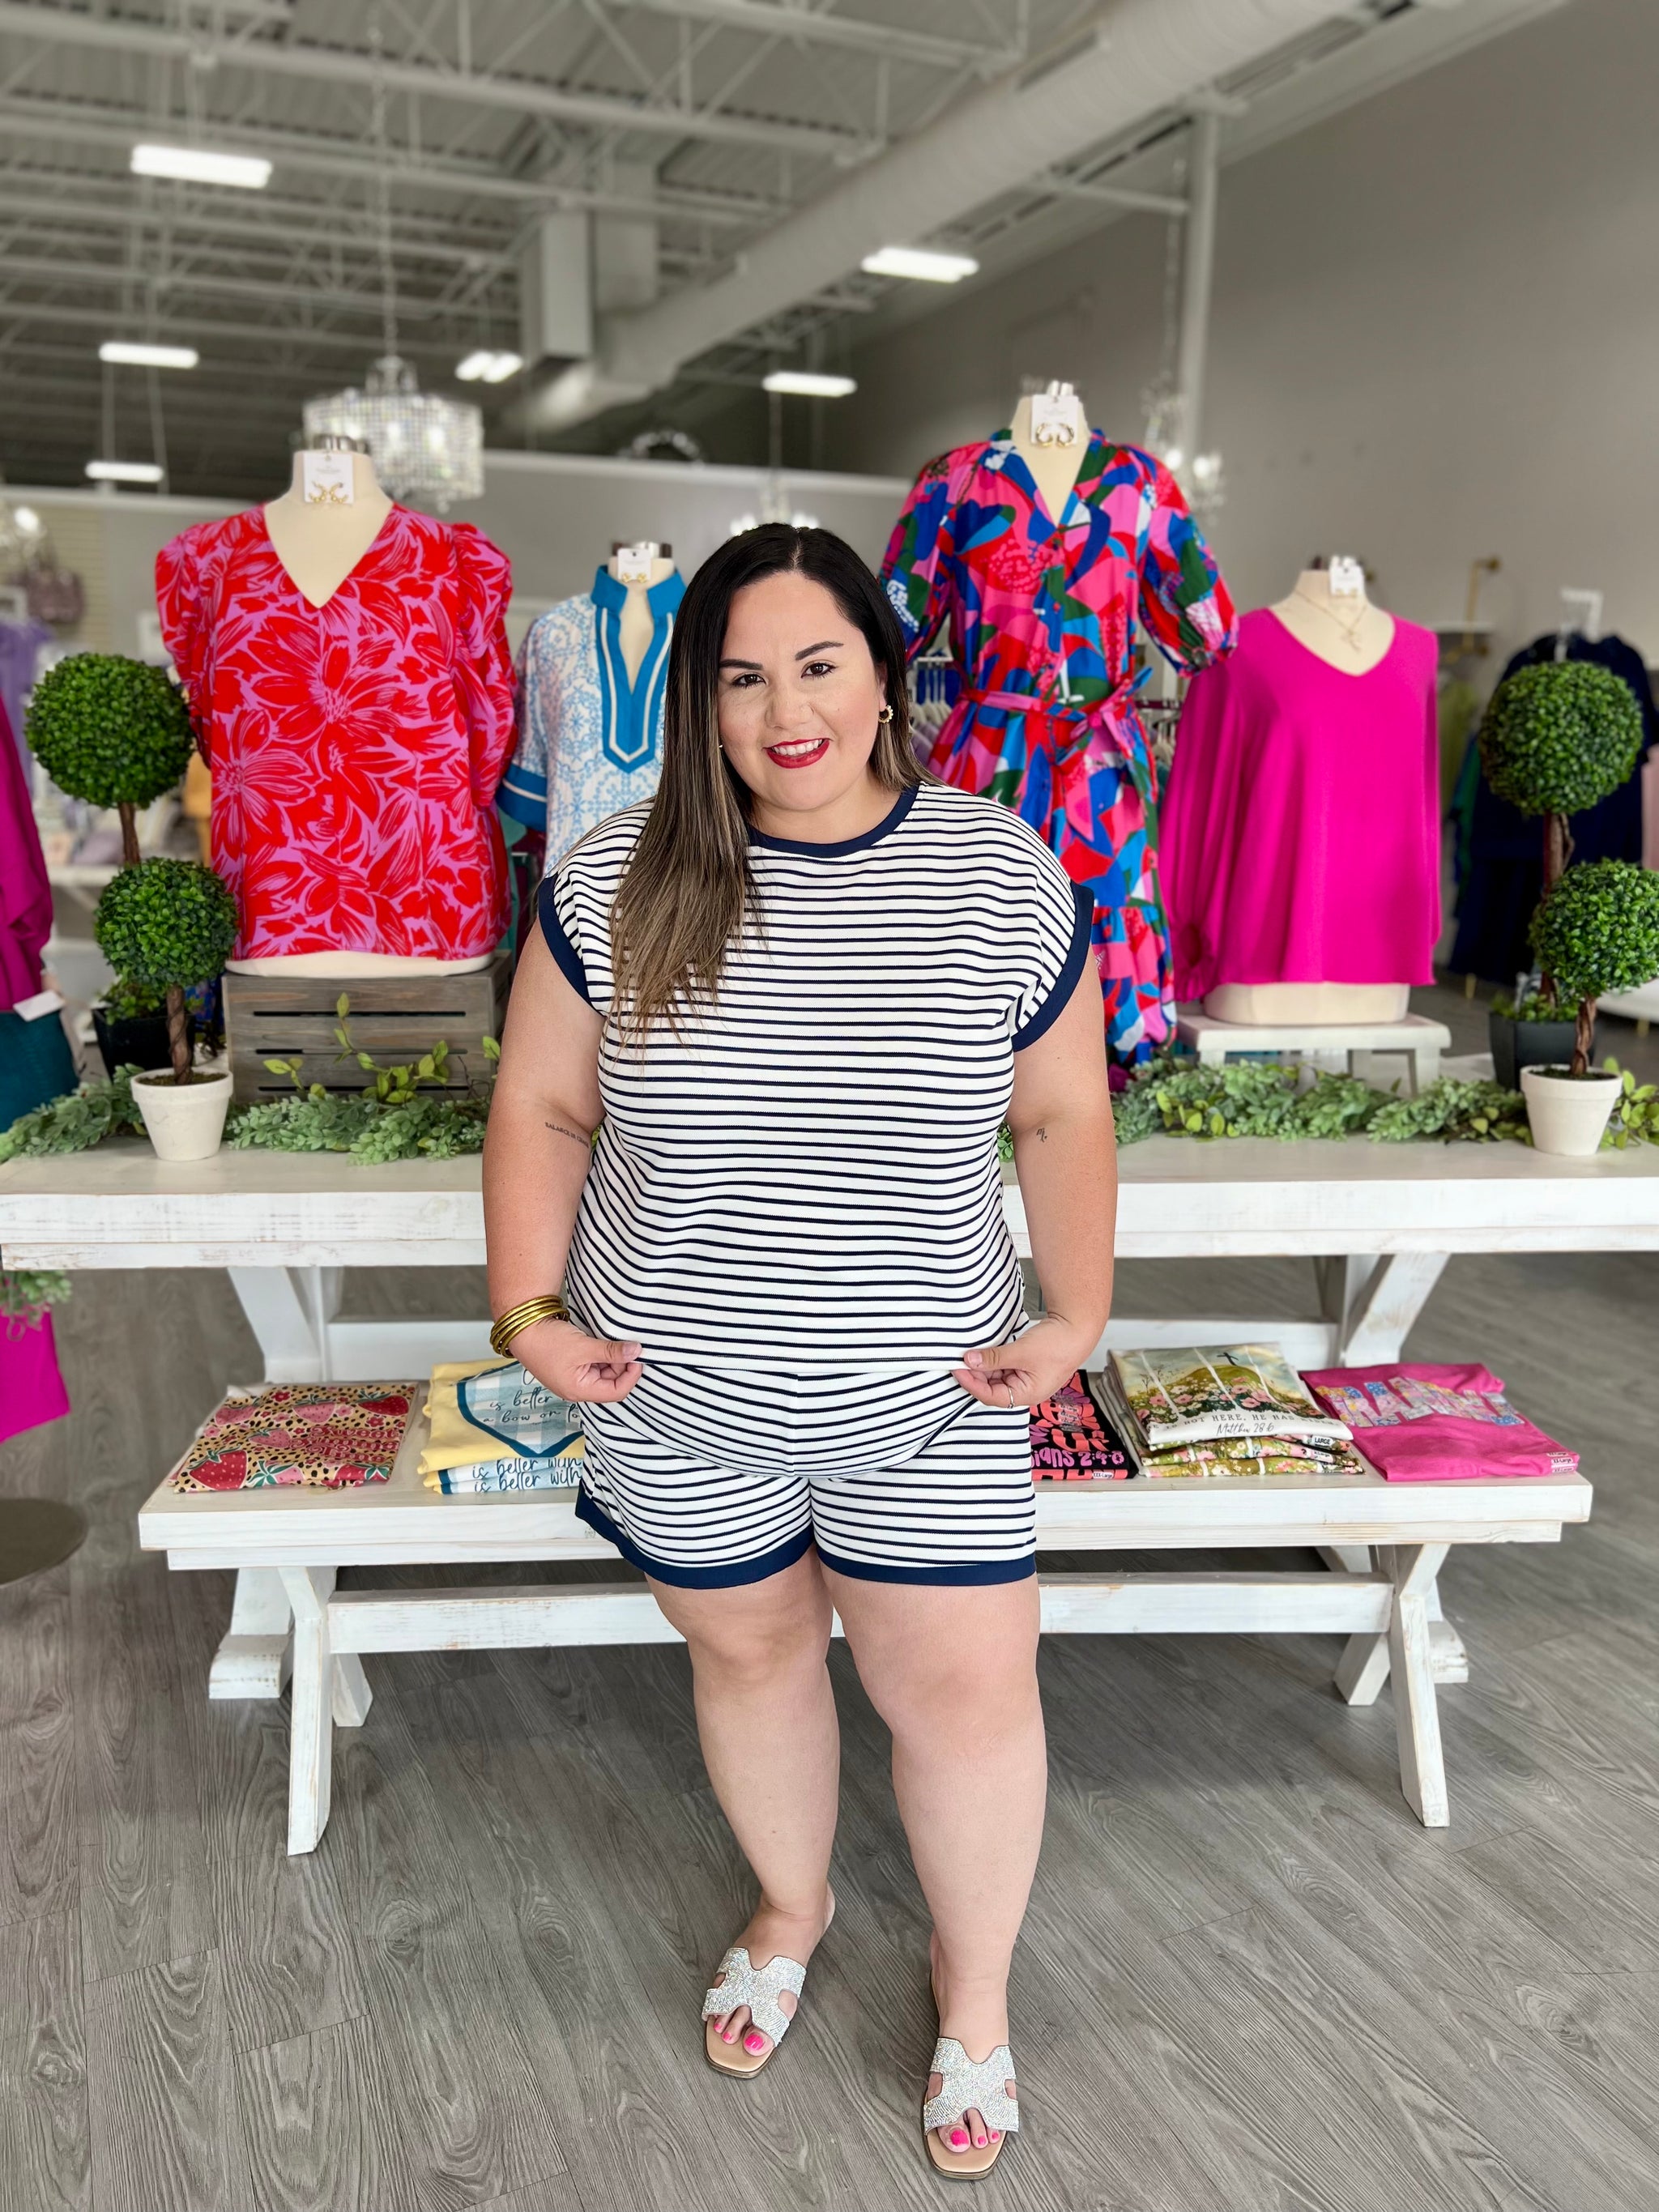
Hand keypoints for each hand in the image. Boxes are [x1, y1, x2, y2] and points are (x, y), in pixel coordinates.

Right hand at [512, 1317, 641, 1402]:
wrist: (522, 1329)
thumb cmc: (548, 1342)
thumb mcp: (584, 1346)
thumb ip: (612, 1351)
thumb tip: (636, 1351)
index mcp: (580, 1390)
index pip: (616, 1392)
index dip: (631, 1375)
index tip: (637, 1356)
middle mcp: (577, 1389)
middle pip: (611, 1383)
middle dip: (621, 1365)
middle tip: (625, 1345)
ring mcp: (573, 1378)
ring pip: (603, 1373)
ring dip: (611, 1359)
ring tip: (611, 1342)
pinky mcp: (571, 1367)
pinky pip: (593, 1366)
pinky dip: (601, 1355)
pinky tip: (601, 1343)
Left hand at [954, 1316, 1095, 1409]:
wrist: (1078, 1326)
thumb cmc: (1058, 1344)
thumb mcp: (1021, 1352)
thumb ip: (994, 1358)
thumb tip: (970, 1360)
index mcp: (1028, 1394)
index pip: (991, 1397)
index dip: (972, 1384)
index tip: (958, 1370)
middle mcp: (1027, 1390)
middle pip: (993, 1388)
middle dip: (976, 1375)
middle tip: (960, 1360)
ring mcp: (1027, 1377)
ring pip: (997, 1377)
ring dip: (984, 1367)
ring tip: (970, 1355)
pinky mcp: (1027, 1365)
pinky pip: (1005, 1367)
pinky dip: (993, 1361)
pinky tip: (984, 1352)